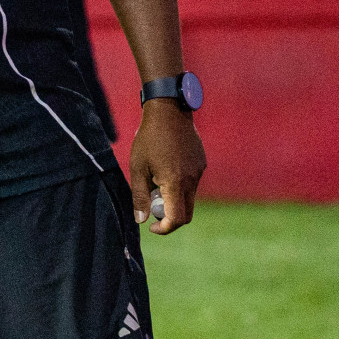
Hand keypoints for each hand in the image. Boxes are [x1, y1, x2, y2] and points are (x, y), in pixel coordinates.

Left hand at [129, 97, 204, 234]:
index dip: (164, 228)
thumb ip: (139, 196)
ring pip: (189, 197)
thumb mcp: (137, 167)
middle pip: (186, 213)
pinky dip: (180, 185)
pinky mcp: (201, 163)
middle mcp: (192, 180)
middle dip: (169, 216)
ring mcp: (199, 171)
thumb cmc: (149, 138)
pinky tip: (166, 167)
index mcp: (176, 182)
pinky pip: (192, 183)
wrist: (169, 110)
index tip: (151, 226)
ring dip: (174, 199)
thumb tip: (140, 220)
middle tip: (152, 206)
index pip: (176, 218)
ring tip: (156, 180)